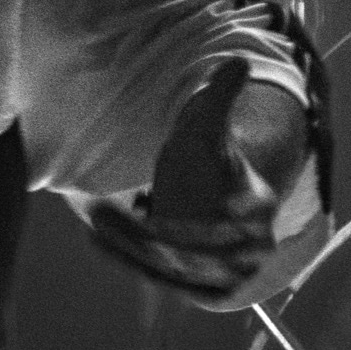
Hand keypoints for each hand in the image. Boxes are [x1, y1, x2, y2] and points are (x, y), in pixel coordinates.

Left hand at [88, 62, 313, 301]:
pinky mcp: (206, 288)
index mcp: (258, 204)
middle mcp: (251, 247)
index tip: (148, 211)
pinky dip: (129, 261)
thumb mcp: (209, 125)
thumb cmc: (206, 157)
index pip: (228, 219)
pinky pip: (165, 280)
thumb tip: (239, 61)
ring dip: (131, 248)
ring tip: (92, 221)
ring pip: (175, 266)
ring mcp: (232, 273)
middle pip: (196, 249)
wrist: (213, 197)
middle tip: (100, 210)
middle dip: (148, 234)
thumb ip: (221, 95)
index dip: (191, 221)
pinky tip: (93, 238)